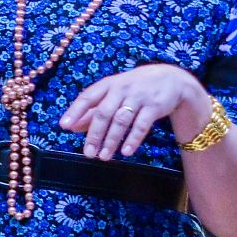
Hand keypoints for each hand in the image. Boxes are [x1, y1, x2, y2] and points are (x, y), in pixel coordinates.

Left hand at [60, 64, 208, 159]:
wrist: (171, 79)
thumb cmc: (135, 88)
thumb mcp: (114, 93)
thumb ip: (93, 109)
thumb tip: (72, 127)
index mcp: (108, 84)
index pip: (88, 97)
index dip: (75, 111)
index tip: (64, 126)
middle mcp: (122, 88)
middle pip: (104, 112)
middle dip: (94, 134)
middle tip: (87, 153)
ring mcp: (139, 97)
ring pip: (121, 120)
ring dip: (111, 140)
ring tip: (103, 157)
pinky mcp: (154, 106)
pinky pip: (142, 125)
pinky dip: (133, 139)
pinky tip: (126, 151)